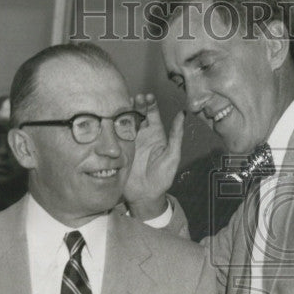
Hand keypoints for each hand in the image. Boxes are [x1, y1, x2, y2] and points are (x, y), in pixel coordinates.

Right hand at [124, 94, 184, 217]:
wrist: (145, 195)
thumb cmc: (162, 177)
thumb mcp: (172, 156)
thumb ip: (176, 135)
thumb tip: (182, 114)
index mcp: (156, 133)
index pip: (152, 113)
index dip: (150, 103)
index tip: (148, 97)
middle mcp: (142, 134)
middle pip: (137, 113)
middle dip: (136, 104)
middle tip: (134, 99)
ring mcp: (129, 140)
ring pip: (125, 121)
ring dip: (123, 112)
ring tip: (122, 105)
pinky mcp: (118, 148)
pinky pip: (115, 135)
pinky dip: (113, 125)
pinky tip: (111, 119)